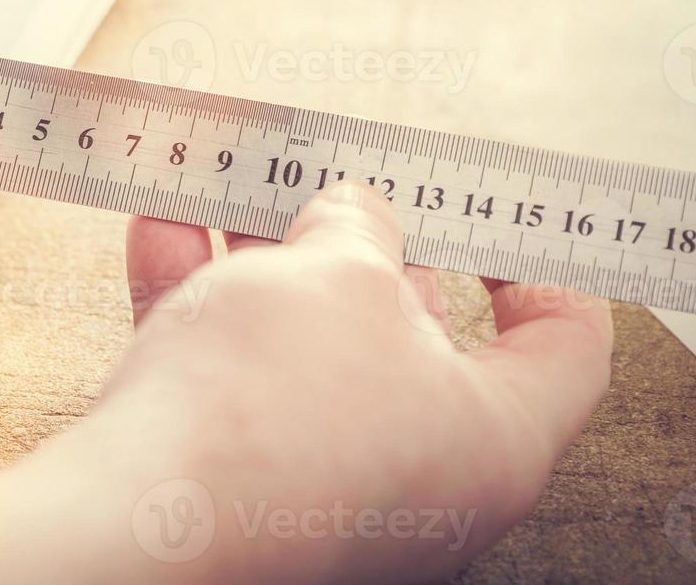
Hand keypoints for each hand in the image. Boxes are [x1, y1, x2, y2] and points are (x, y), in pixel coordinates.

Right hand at [69, 181, 613, 581]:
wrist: (135, 516)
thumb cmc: (269, 413)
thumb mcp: (340, 274)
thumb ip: (358, 228)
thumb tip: (351, 214)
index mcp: (488, 438)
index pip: (560, 351)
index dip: (539, 271)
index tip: (493, 222)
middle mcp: (413, 472)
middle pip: (407, 332)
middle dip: (359, 241)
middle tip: (328, 178)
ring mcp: (316, 478)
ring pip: (299, 342)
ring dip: (260, 254)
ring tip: (228, 187)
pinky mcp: (229, 475)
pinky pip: (224, 369)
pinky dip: (199, 296)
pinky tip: (163, 229)